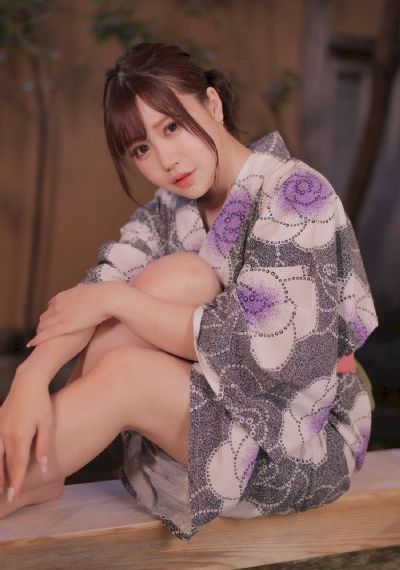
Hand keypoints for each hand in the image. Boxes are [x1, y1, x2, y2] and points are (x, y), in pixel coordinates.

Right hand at [0, 373, 52, 499]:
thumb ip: (44, 446)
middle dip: (3, 481)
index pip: (17, 464)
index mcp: (20, 436)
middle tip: (6, 498)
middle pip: (2, 463)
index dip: (16, 481)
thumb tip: (44, 467)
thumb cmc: (41, 404)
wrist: (27, 383)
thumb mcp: (47, 424)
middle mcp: (5, 434)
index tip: (15, 496)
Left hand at [27, 282, 119, 346]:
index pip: (52, 306)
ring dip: (39, 333)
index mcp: (65, 296)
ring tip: (37, 340)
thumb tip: (92, 297)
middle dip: (42, 325)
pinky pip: (47, 334)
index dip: (50, 314)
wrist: (108, 297)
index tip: (50, 320)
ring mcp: (60, 315)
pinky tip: (32, 344)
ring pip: (43, 326)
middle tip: (41, 333)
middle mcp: (59, 305)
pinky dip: (38, 339)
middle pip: (45, 316)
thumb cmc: (105, 296)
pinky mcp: (64, 326)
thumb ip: (87, 297)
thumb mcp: (92, 293)